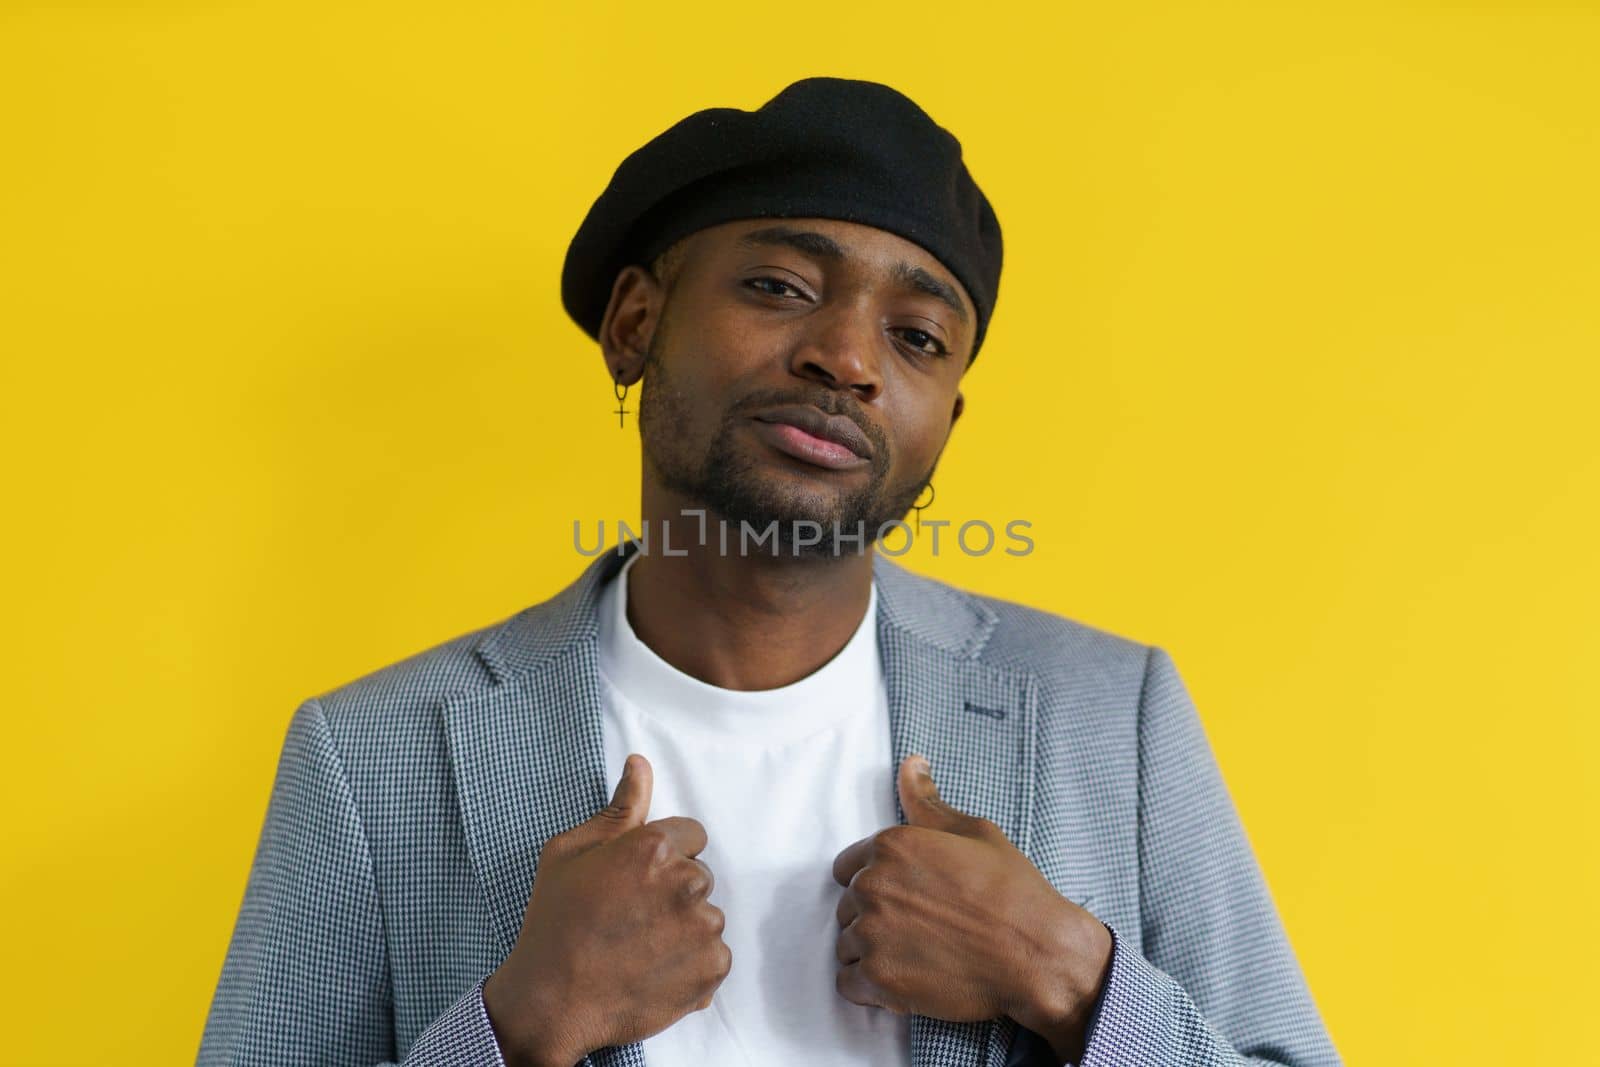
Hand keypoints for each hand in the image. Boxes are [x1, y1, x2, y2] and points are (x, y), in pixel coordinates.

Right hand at [483, 754, 730, 1066]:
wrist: (551, 1001)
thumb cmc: (555, 922)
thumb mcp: (570, 853)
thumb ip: (619, 808)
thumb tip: (641, 763)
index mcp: (654, 848)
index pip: (691, 835)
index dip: (664, 857)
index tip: (638, 881)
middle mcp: (685, 883)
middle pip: (699, 876)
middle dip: (674, 892)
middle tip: (633, 918)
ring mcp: (702, 928)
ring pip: (708, 916)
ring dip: (685, 929)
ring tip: (641, 948)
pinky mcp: (712, 968)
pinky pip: (716, 955)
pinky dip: (693, 965)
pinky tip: (655, 971)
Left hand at [831, 755, 1111, 1061]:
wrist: (1037, 952)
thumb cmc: (1011, 890)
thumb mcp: (974, 831)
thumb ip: (928, 801)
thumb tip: (910, 764)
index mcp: (890, 846)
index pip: (847, 866)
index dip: (878, 882)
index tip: (906, 897)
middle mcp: (872, 886)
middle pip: (848, 905)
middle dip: (875, 916)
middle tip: (919, 927)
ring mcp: (872, 934)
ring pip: (847, 944)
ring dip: (871, 951)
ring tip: (915, 954)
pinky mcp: (879, 980)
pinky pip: (848, 984)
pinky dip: (869, 987)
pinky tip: (903, 979)